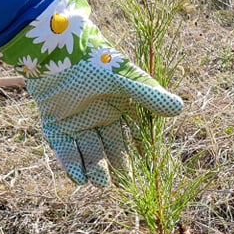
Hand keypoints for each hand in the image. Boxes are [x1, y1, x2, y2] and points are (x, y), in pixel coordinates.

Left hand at [0, 0, 182, 186]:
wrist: (63, 48)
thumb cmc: (97, 61)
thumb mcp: (126, 80)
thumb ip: (149, 95)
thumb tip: (179, 108)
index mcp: (114, 109)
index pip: (125, 140)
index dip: (130, 158)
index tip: (137, 175)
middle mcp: (95, 119)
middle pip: (106, 151)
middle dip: (112, 168)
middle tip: (120, 185)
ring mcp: (74, 122)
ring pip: (85, 152)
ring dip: (93, 169)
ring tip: (99, 183)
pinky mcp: (54, 123)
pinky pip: (63, 148)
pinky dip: (70, 163)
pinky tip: (78, 177)